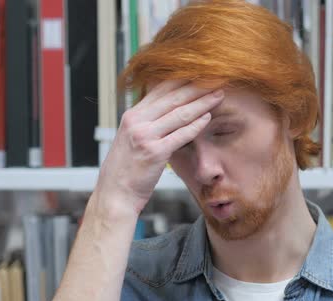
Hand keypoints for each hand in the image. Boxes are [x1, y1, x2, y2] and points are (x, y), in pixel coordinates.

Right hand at [94, 80, 224, 214]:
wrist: (115, 194)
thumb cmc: (125, 169)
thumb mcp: (130, 139)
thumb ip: (146, 123)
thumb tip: (166, 111)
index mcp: (131, 115)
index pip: (160, 89)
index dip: (182, 79)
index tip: (200, 73)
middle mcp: (137, 122)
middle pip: (173, 98)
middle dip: (197, 87)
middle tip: (216, 79)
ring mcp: (145, 136)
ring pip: (180, 113)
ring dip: (202, 102)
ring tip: (217, 95)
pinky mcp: (155, 152)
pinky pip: (181, 134)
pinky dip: (196, 125)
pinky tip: (208, 117)